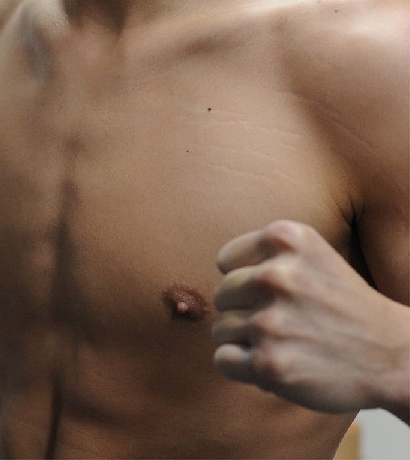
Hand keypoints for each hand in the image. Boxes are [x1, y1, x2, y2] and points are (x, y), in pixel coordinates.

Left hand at [212, 220, 408, 414]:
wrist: (391, 354)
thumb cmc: (342, 303)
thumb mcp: (310, 253)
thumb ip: (264, 253)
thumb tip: (215, 270)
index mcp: (285, 239)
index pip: (225, 261)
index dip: (245, 280)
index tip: (274, 294)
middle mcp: (275, 275)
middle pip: (221, 296)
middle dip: (242, 312)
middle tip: (281, 324)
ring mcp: (271, 321)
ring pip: (220, 330)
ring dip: (243, 342)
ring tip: (281, 343)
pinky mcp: (270, 364)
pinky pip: (223, 361)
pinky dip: (240, 367)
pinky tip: (270, 363)